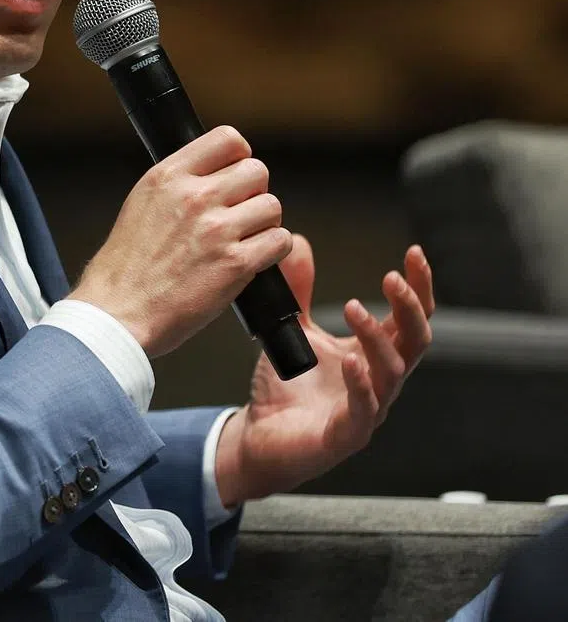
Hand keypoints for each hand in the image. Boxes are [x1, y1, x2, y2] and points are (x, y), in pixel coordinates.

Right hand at [69, 126, 293, 356]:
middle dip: (254, 192)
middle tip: (239, 213)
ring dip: (264, 224)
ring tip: (243, 240)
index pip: (228, 139)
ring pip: (272, 206)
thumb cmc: (125, 268)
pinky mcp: (235, 264)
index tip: (235, 174)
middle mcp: (194, 197)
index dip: (239, 157)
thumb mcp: (141, 203)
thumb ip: (177, 184)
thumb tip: (211, 174)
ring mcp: (216, 230)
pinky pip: (279, 241)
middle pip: (257, 171)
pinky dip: (273, 252)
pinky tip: (252, 260)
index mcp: (168, 176)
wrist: (118, 312)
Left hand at [214, 234, 433, 506]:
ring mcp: (368, 409)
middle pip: (414, 341)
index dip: (418, 287)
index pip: (409, 317)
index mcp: (373, 354)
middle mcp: (379, 380)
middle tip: (392, 278)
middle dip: (410, 307)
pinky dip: (361, 384)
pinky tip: (351, 363)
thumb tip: (299, 243)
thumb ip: (300, 289)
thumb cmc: (287, 386)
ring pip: (392, 371)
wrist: (260, 436)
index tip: (414, 253)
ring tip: (353, 307)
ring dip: (376, 337)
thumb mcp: (294, 328)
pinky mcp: (346, 434)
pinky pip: (364, 410)